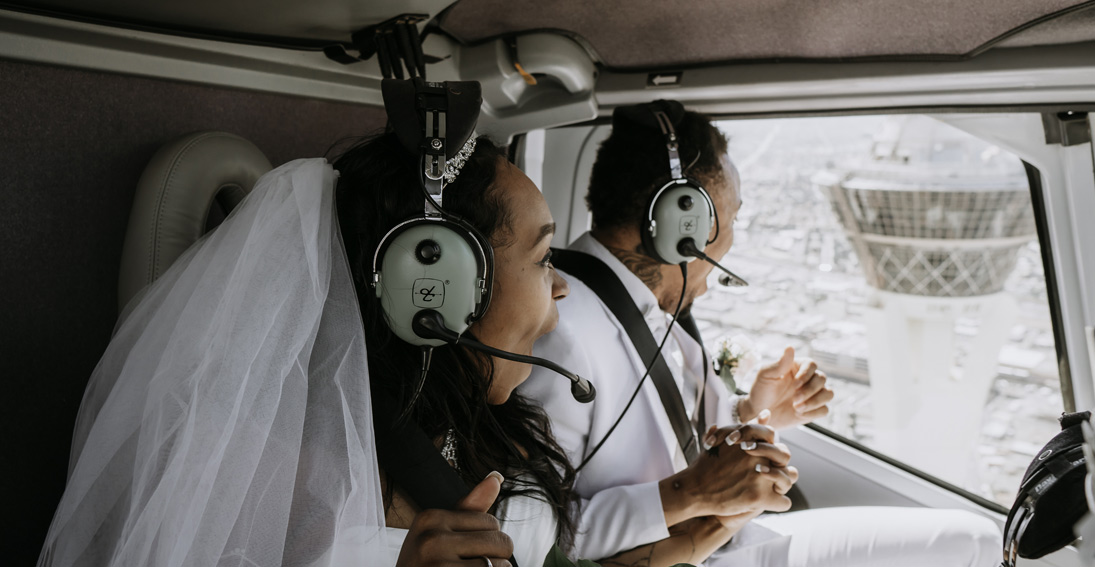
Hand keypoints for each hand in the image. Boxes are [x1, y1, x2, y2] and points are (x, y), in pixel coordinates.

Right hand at [395, 472, 513, 566]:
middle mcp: (431, 539)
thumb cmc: (425, 566)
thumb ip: (469, 509)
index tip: (461, 554)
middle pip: (500, 541)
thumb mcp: (438, 534)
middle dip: (495, 559)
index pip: (491, 522)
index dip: (485, 542)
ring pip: (500, 566)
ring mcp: (438, 565)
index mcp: (429, 518)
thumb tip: (496, 477)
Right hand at [660, 422, 796, 522]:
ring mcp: (760, 476)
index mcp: (751, 440)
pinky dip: (777, 503)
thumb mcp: (726, 439)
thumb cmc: (708, 464)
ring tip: (768, 488)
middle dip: (778, 464)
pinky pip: (784, 502)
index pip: (773, 437)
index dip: (766, 448)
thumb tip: (766, 413)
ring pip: (789, 478)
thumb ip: (748, 428)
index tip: (754, 456)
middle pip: (784, 455)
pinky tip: (765, 503)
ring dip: (781, 483)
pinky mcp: (760, 498)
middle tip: (762, 473)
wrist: (694, 489)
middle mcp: (758, 455)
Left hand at [739, 347, 832, 429]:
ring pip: (828, 394)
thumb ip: (779, 363)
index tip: (795, 385)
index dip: (806, 374)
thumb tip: (790, 347)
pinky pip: (824, 410)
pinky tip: (799, 414)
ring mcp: (812, 394)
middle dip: (810, 390)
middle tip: (794, 399)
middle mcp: (808, 379)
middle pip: (822, 378)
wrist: (758, 412)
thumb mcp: (765, 375)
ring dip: (815, 401)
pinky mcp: (813, 409)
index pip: (812, 364)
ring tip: (797, 408)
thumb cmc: (761, 390)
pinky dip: (813, 412)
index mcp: (797, 367)